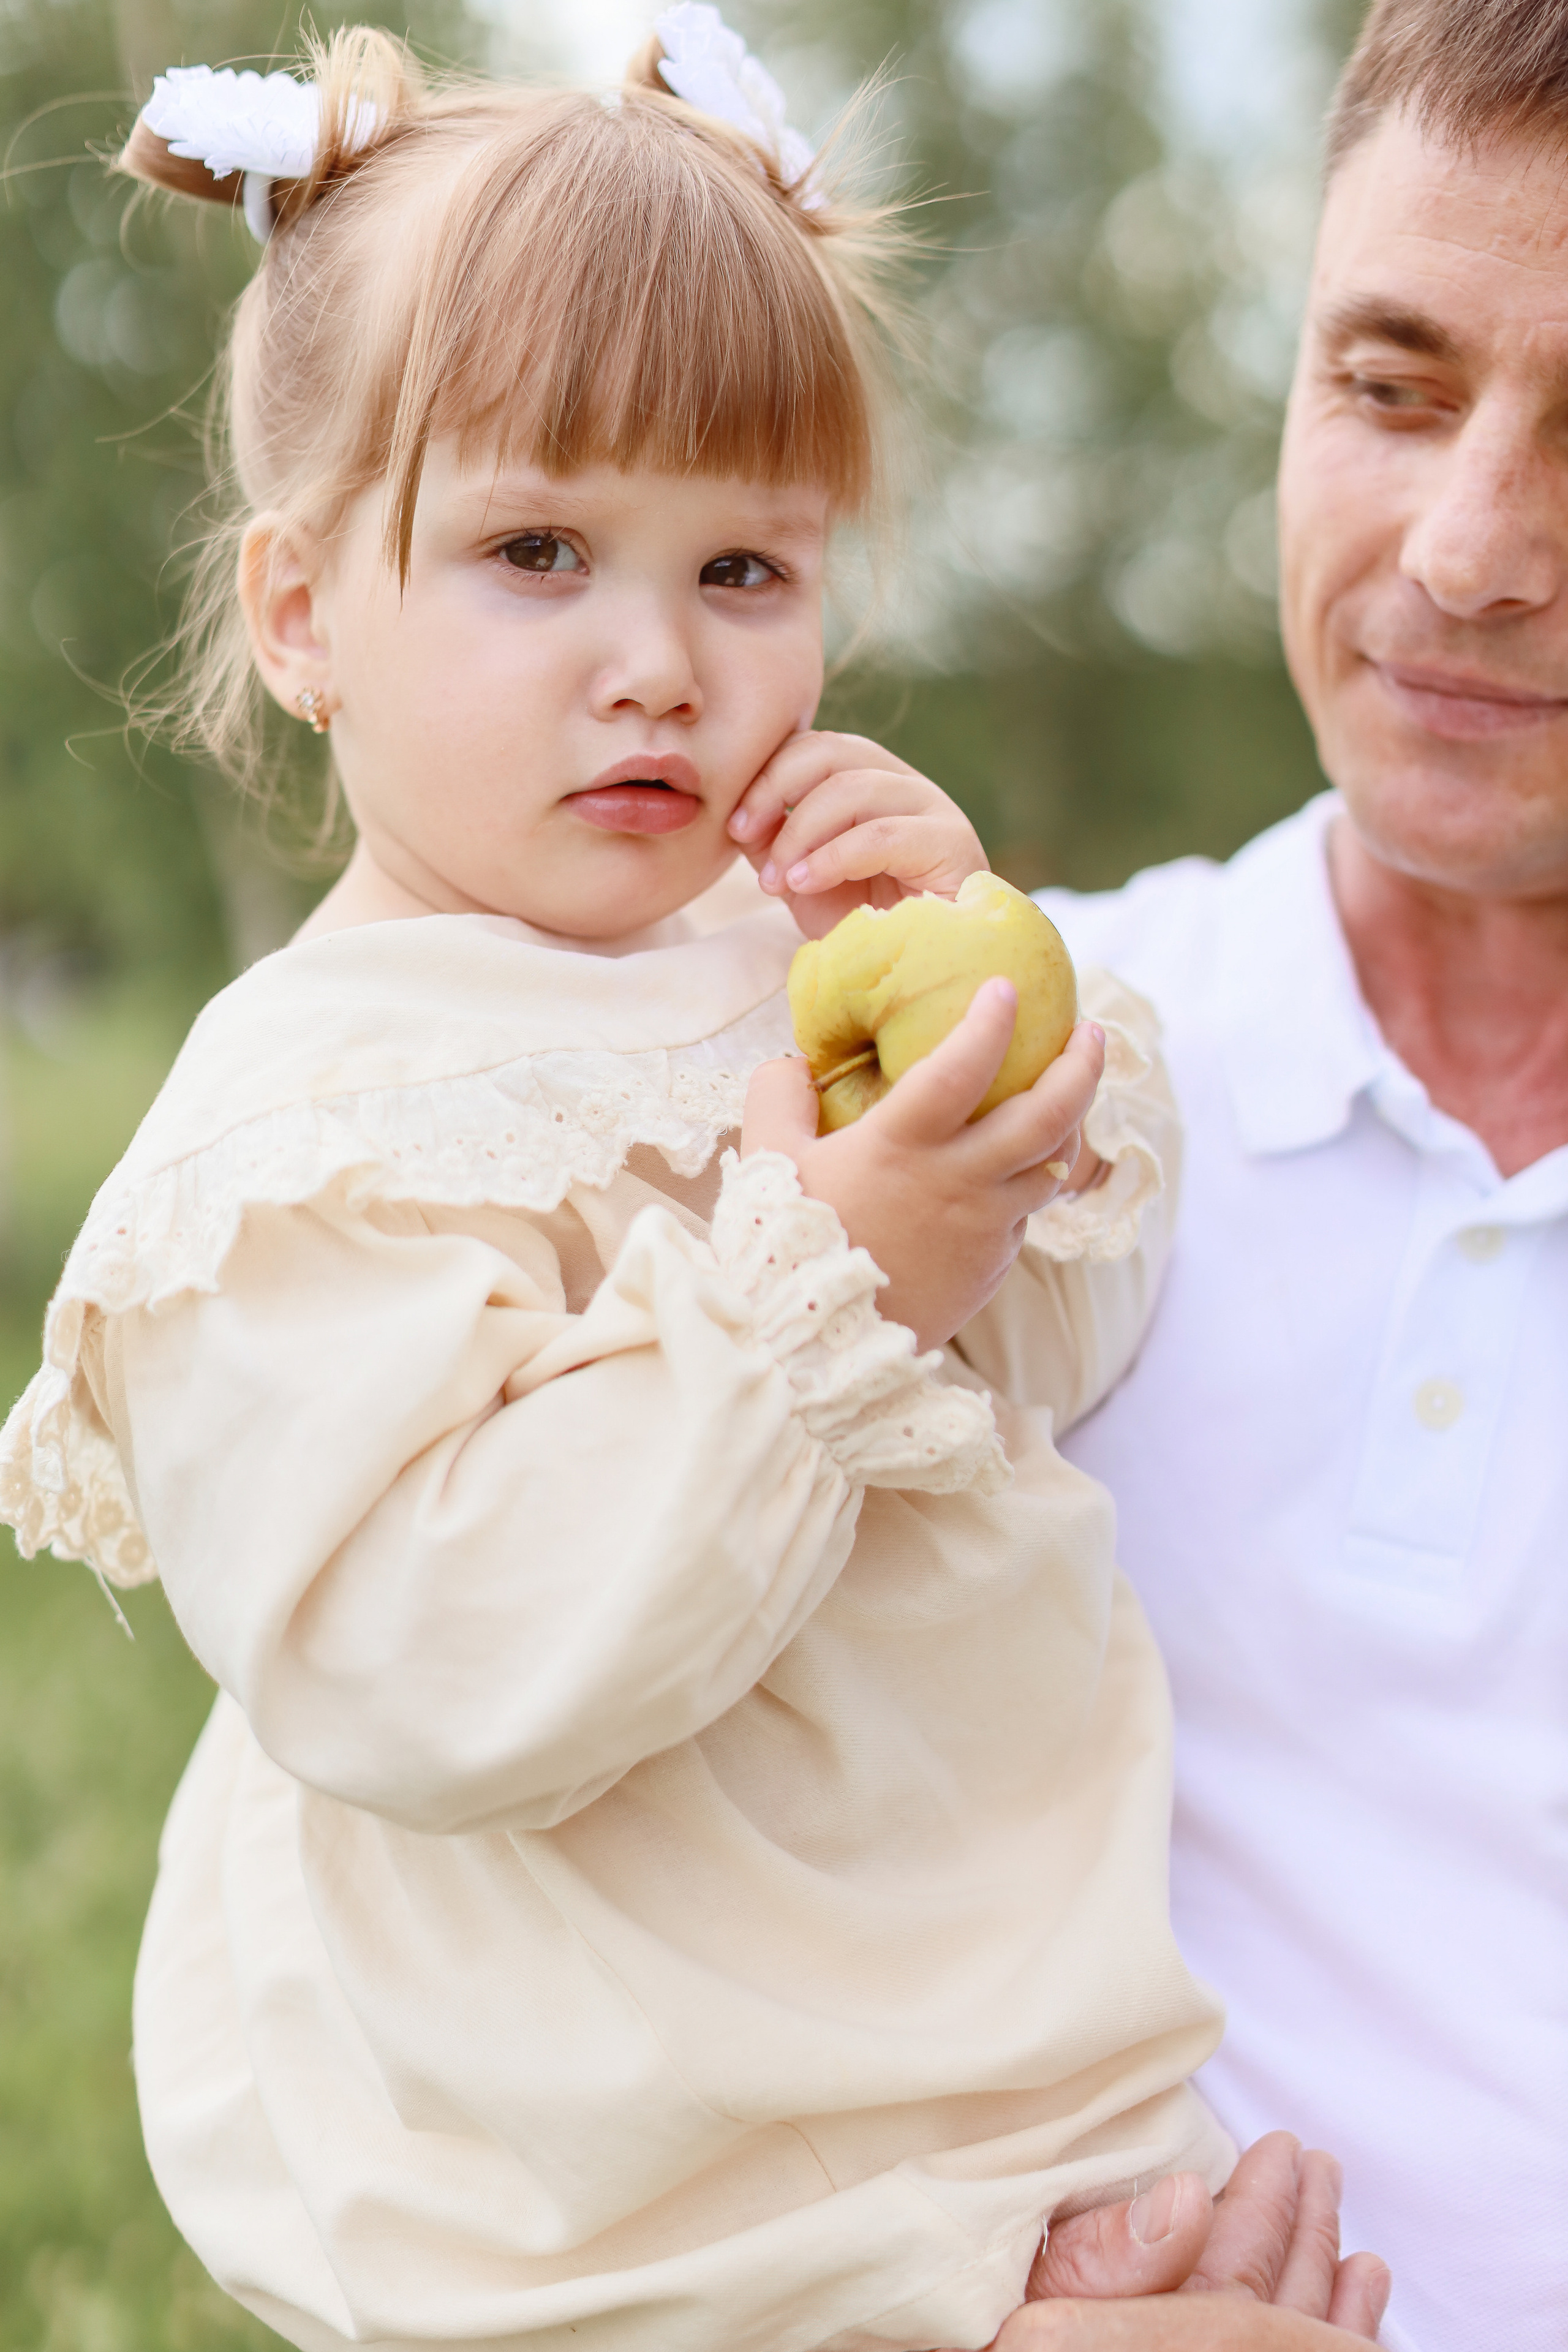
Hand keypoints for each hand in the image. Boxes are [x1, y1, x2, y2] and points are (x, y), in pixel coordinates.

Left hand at [726, 731, 985, 937]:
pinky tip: (804, 883)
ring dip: (799, 832)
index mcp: (873, 784)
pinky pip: (880, 835)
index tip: (733, 823)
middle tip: (742, 832)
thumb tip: (741, 815)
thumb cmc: (868, 932)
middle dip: (775, 788)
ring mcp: (934, 809)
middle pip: (832, 750)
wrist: (922, 979)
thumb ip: (774, 844)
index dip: (768, 774)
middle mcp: (906, 785)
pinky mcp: (952, 844)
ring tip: (778, 879)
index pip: (817, 747)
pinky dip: (831, 857)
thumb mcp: (806, 883)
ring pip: (853, 788)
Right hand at [743, 981, 1104, 1350]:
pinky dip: (1030, 1179)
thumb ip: (777, 1096)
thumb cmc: (787, 1249)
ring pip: (1052, 1164)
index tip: (1006, 988)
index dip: (990, 1022)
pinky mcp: (994, 1265)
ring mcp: (985, 1226)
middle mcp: (959, 1181)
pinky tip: (1019, 1164)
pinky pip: (1024, 1211)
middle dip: (1080, 1066)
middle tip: (1090, 1032)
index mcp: (903, 1145)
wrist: (817, 1351)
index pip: (962, 1066)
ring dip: (1070, 1121)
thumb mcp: (768, 1162)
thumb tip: (794, 1061)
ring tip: (1071, 1090)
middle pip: (1049, 1114)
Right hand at [943, 2136, 1389, 2351]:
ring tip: (1352, 2240)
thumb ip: (1097, 2254)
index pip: (1228, 2289)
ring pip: (1280, 2349)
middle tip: (1319, 2166)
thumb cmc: (958, 2327)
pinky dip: (1329, 2336)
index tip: (1284, 2150)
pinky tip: (1348, 2300)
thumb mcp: (1015, 2288)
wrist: (956, 2344)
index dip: (1263, 2214)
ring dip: (1318, 2285)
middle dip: (1299, 2236)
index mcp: (1141, 2340)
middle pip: (1264, 2318)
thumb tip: (1184, 2203)